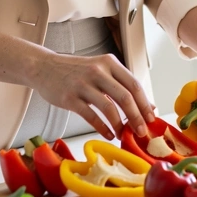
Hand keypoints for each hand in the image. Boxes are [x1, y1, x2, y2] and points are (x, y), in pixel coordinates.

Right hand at [29, 50, 155, 140]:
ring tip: (122, 134)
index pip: (134, 84)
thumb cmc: (76, 71)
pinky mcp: (69, 97)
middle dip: (137, 117)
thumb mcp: (101, 70)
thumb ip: (121, 84)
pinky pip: (91, 116)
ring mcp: (83, 84)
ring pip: (109, 108)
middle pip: (125, 96)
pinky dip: (102, 128)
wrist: (44, 67)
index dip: (145, 103)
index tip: (151, 118)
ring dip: (119, 125)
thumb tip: (147, 106)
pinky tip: (108, 134)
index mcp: (109, 62)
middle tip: (142, 131)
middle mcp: (98, 71)